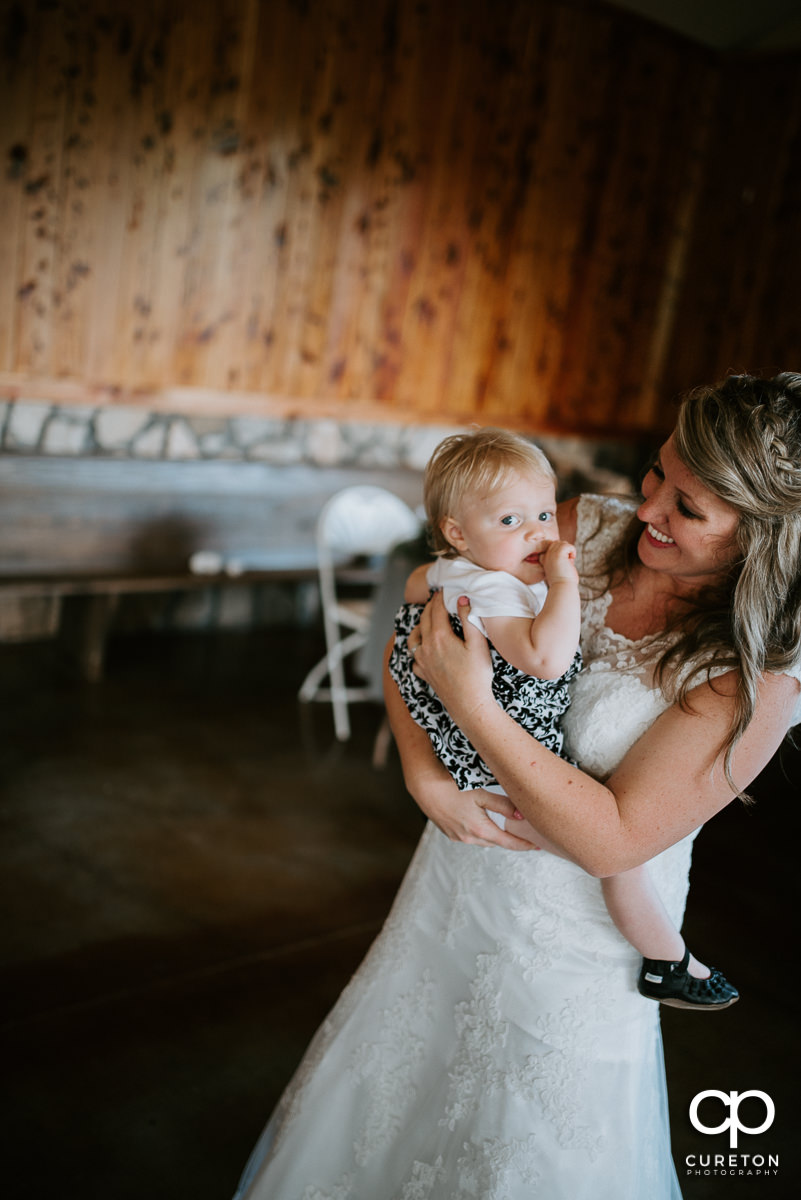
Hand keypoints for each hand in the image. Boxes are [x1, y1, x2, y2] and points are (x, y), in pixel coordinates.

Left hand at [410, 592, 493, 722]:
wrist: (469, 706)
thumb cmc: (478, 675)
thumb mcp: (478, 644)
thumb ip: (469, 619)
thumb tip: (461, 598)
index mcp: (439, 637)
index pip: (436, 609)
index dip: (440, 597)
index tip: (444, 589)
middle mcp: (425, 647)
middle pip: (424, 620)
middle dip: (430, 607)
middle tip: (438, 599)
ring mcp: (421, 662)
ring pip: (414, 637)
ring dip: (420, 625)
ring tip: (429, 620)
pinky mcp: (423, 674)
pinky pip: (414, 656)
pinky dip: (417, 647)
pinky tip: (424, 648)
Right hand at [412, 774, 535, 849]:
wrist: (424, 787)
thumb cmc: (451, 787)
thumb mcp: (481, 793)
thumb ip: (503, 805)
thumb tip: (521, 815)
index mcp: (480, 830)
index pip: (508, 843)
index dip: (523, 845)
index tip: (536, 846)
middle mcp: (468, 838)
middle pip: (496, 842)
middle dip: (510, 840)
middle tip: (524, 836)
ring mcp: (457, 837)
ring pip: (483, 840)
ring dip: (494, 836)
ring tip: (505, 829)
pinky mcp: (449, 833)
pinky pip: (470, 837)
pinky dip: (480, 832)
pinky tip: (482, 822)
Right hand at [540, 539, 577, 585]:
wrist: (563, 588)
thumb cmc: (563, 582)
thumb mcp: (558, 568)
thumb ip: (559, 559)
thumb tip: (568, 551)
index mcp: (544, 560)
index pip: (551, 547)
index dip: (559, 551)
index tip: (563, 562)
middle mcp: (546, 556)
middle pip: (557, 543)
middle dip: (565, 550)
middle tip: (567, 561)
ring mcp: (551, 554)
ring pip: (562, 543)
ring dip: (569, 550)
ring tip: (569, 561)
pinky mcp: (558, 554)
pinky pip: (567, 545)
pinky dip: (573, 551)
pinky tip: (572, 559)